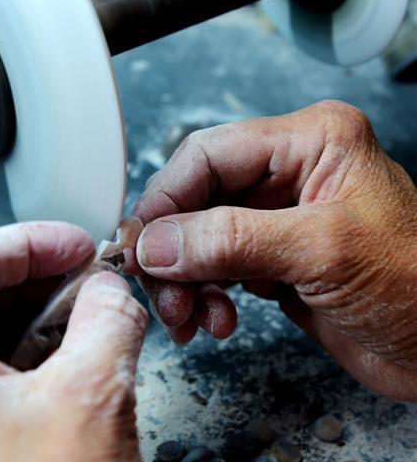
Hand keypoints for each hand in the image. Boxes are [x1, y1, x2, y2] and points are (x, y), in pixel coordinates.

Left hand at [0, 223, 146, 461]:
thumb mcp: (98, 392)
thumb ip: (108, 313)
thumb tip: (109, 287)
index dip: (33, 240)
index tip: (80, 244)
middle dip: (27, 274)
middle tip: (84, 274)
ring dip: (21, 313)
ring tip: (80, 314)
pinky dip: (8, 354)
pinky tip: (57, 359)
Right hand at [127, 100, 416, 399]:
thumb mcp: (322, 252)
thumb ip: (232, 241)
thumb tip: (157, 243)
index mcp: (312, 142)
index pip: (210, 154)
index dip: (167, 198)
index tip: (140, 244)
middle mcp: (293, 172)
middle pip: (198, 198)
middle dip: (174, 250)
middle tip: (162, 292)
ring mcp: (283, 218)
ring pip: (201, 237)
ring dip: (186, 280)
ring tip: (193, 318)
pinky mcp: (277, 260)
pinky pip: (217, 268)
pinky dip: (206, 295)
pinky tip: (218, 320)